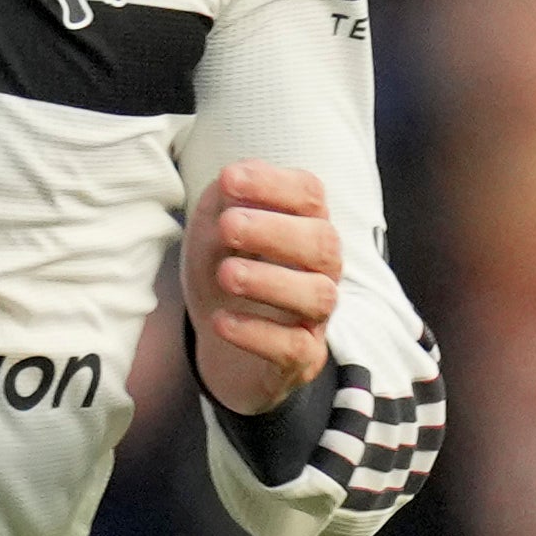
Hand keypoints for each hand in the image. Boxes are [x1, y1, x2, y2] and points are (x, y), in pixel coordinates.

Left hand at [178, 159, 337, 417]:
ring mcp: (314, 314)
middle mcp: (320, 267)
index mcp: (304, 226)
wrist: (222, 338)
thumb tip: (232, 179)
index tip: (228, 180)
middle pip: (321, 242)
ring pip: (318, 295)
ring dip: (270, 281)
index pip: (309, 195)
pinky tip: (222, 321)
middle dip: (274, 231)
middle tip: (227, 227)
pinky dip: (257, 333)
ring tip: (227, 274)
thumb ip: (223, 202)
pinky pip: (293, 347)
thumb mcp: (213, 231)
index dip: (273, 184)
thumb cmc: (226, 271)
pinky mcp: (302, 356)